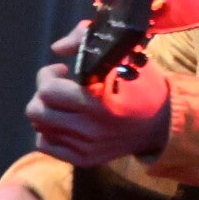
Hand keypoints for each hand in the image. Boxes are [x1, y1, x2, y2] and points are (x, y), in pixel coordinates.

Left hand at [26, 27, 171, 166]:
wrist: (162, 123)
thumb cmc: (141, 84)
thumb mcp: (122, 53)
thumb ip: (85, 40)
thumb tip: (56, 48)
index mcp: (98, 100)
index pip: (48, 91)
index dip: (49, 75)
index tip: (64, 71)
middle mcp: (89, 128)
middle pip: (36, 111)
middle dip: (43, 93)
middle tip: (60, 88)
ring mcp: (86, 147)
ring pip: (40, 128)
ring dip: (47, 111)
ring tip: (64, 104)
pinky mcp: (84, 159)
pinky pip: (47, 145)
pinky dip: (49, 131)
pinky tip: (65, 121)